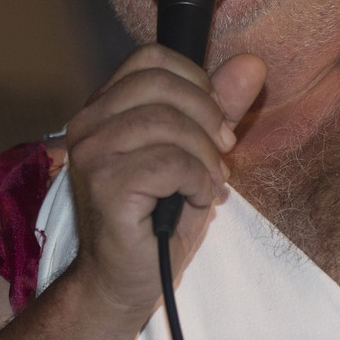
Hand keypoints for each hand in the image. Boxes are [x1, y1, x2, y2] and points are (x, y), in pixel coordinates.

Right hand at [62, 45, 266, 318]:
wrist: (123, 282)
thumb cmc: (156, 220)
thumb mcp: (196, 153)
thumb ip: (219, 108)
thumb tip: (252, 63)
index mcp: (104, 108)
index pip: (150, 57)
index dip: (195, 81)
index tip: (215, 120)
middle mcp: (87, 124)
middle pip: (161, 84)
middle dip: (207, 116)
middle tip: (220, 153)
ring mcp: (91, 155)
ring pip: (166, 123)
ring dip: (204, 155)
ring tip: (209, 183)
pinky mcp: (105, 187)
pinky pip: (168, 162)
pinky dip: (197, 179)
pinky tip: (198, 198)